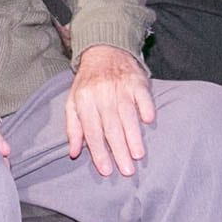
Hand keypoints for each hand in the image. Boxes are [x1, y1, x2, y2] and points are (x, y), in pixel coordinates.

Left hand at [63, 45, 156, 177]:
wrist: (104, 50)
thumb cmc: (88, 83)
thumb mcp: (73, 102)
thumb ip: (73, 128)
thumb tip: (74, 153)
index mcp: (84, 100)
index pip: (92, 131)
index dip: (99, 152)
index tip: (106, 170)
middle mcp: (102, 94)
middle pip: (111, 127)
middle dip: (119, 150)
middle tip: (127, 171)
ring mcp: (120, 87)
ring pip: (127, 115)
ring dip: (133, 136)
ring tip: (138, 155)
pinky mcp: (136, 81)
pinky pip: (143, 96)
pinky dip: (146, 108)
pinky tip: (149, 121)